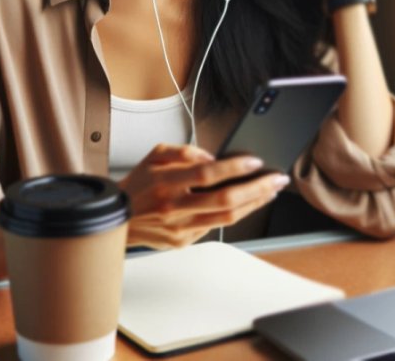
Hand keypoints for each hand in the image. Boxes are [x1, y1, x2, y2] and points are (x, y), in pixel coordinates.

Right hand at [117, 144, 289, 248]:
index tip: (256, 161)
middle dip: (257, 189)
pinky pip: (216, 227)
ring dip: (254, 204)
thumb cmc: (139, 184)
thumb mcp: (155, 155)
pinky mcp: (182, 241)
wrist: (117, 217)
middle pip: (224, 201)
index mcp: (165, 182)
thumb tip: (213, 158)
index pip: (207, 174)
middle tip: (277, 179)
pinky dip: (236, 214)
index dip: (235, 167)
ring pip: (226, 219)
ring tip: (270, 191)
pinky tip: (249, 203)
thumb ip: (185, 152)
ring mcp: (179, 228)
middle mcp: (173, 207)